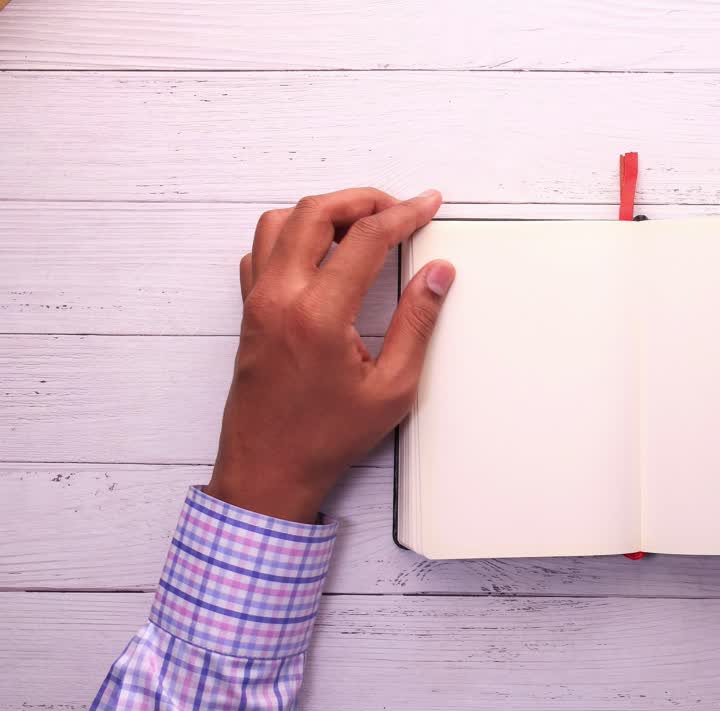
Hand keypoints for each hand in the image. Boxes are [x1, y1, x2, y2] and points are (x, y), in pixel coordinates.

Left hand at [207, 187, 455, 522]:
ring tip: (361, 224)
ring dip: (324, 211)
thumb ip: (417, 324)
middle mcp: (280, 298)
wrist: (268, 469)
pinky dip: (291, 235)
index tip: (427, 205)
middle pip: (317, 212)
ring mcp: (257, 302)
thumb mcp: (392, 388)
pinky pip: (261, 250)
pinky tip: (320, 253)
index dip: (404, 213)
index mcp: (319, 315)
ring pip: (281, 221)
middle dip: (363, 199)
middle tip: (397, 207)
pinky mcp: (248, 311)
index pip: (366, 238)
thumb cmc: (324, 438)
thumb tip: (437, 276)